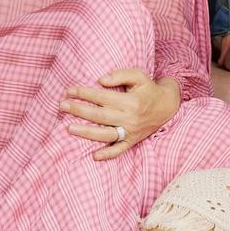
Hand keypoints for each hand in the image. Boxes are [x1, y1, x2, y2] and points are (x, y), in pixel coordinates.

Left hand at [61, 69, 180, 159]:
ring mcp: (131, 132)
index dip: (85, 93)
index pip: (103, 97)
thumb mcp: (138, 76)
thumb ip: (120, 75)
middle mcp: (130, 118)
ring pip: (105, 134)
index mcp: (131, 101)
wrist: (167, 106)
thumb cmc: (148, 89)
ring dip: (86, 132)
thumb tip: (100, 80)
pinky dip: (107, 155)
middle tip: (62, 105)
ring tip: (68, 128)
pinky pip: (119, 150)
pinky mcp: (132, 141)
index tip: (70, 90)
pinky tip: (94, 156)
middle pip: (100, 115)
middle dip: (79, 110)